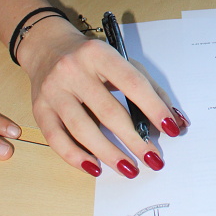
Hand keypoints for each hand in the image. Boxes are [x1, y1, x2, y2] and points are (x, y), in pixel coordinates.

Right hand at [18, 19, 186, 177]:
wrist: (47, 47)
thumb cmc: (92, 59)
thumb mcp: (122, 62)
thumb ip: (149, 89)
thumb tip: (175, 121)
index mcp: (99, 54)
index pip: (132, 84)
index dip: (153, 108)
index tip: (171, 130)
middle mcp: (73, 71)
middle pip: (108, 111)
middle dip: (134, 140)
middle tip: (153, 159)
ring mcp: (53, 91)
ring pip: (83, 129)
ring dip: (109, 154)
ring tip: (129, 169)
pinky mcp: (39, 110)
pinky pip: (57, 139)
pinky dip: (77, 157)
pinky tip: (95, 168)